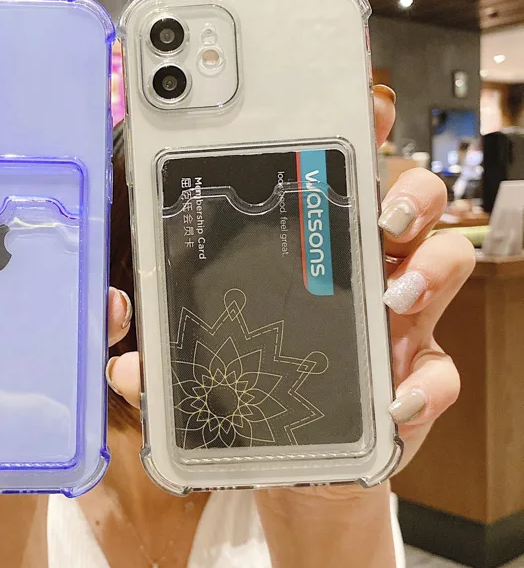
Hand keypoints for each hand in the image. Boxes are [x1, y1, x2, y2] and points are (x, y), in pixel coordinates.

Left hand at [106, 85, 475, 494]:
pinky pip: (442, 371)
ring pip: (443, 261)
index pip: (339, 175)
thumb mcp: (193, 363)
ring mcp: (396, 322)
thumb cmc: (244, 389)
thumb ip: (160, 359)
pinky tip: (396, 398)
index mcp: (307, 247)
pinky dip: (426, 383)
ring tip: (395, 296)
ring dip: (429, 268)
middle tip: (383, 213)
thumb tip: (125, 365)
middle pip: (407, 201)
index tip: (362, 108)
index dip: (359, 133)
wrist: (285, 460)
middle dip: (407, 190)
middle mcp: (361, 271)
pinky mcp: (415, 379)